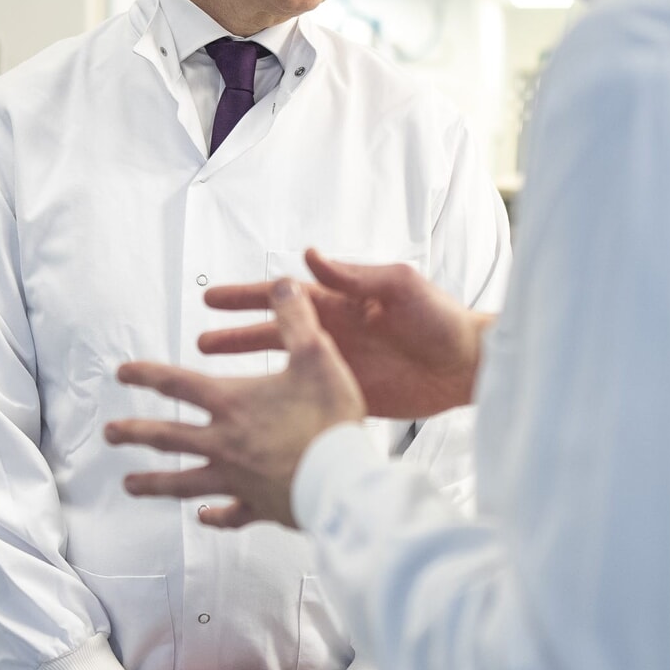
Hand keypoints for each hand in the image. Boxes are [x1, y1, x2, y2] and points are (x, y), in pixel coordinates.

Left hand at [107, 280, 365, 527]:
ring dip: (154, 483)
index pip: (176, 384)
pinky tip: (204, 517)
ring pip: (183, 482)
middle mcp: (225, 443)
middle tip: (110, 434)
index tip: (123, 373)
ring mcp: (236, 479)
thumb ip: (295, 320)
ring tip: (130, 485)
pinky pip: (229, 514)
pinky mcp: (258, 507)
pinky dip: (215, 517)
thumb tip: (283, 286)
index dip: (146, 375)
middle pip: (167, 436)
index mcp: (232, 403)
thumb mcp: (315, 356)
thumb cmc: (329, 421)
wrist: (343, 480)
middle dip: (134, 433)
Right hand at [199, 249, 490, 418]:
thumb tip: (309, 256)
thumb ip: (353, 276)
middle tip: (199, 343)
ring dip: (251, 369)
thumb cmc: (441, 318)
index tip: (212, 300)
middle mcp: (332, 332)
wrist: (470, 366)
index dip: (246, 298)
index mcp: (339, 302)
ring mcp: (338, 366)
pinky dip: (280, 403)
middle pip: (272, 332)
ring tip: (216, 377)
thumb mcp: (398, 286)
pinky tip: (258, 413)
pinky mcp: (349, 396)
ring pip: (282, 366)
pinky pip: (306, 397)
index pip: (281, 298)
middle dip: (235, 335)